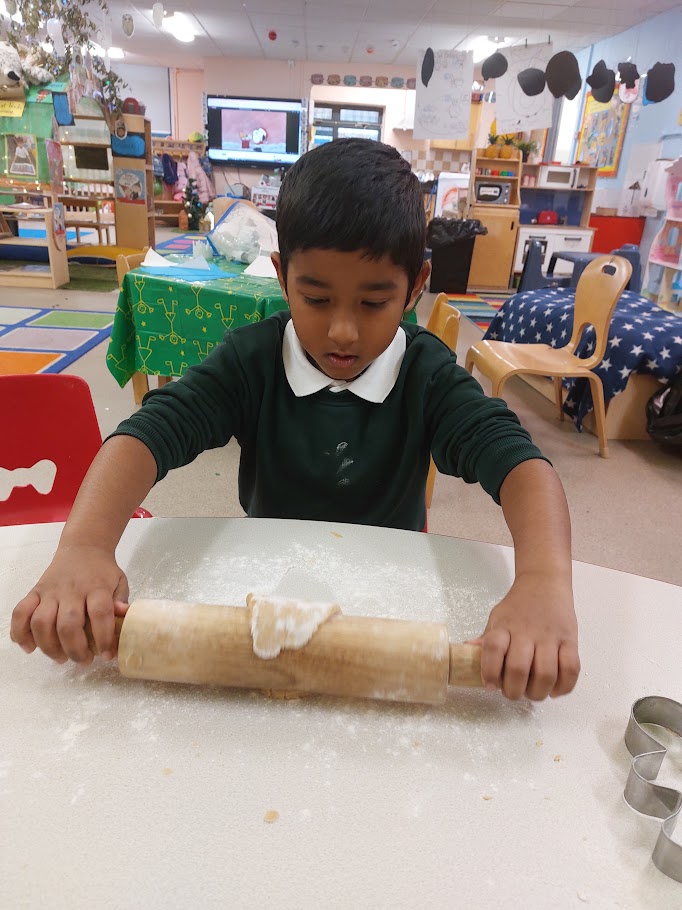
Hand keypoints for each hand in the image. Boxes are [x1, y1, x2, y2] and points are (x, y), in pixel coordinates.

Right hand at [10, 545, 129, 664]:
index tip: (106, 655)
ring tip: (61, 658)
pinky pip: (20, 613)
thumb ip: (121, 601)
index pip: (100, 613)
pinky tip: (30, 647)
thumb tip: (125, 615)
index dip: (103, 638)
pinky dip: (20, 633)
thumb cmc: (102, 571)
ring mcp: (50, 591)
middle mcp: (71, 590)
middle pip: (68, 623)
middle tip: (83, 660)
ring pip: (41, 622)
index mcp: (96, 587)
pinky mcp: (35, 592)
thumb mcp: (119, 582)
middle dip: (75, 649)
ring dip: (49, 646)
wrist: (83, 548)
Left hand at [470, 572, 579, 700]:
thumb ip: (486, 639)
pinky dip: (563, 686)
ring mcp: (551, 636)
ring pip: (546, 674)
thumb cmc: (518, 605)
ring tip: (533, 693)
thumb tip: (465, 650)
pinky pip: (571, 669)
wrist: (544, 582)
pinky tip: (554, 689)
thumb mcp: (497, 617)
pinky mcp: (571, 640)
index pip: (493, 648)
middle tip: (513, 692)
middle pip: (518, 668)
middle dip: (514, 691)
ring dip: (538, 692)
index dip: (489, 671)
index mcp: (505, 625)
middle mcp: (527, 631)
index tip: (490, 685)